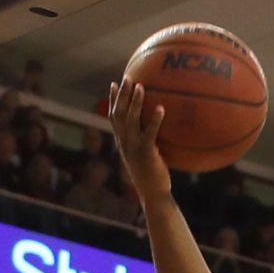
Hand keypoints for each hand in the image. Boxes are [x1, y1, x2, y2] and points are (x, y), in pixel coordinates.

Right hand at [108, 77, 171, 205]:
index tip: (113, 84)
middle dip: (121, 94)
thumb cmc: (152, 177)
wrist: (153, 195)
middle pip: (119, 113)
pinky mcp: (145, 153)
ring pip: (130, 120)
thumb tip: (155, 131)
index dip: (112, 100)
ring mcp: (133, 148)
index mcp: (122, 142)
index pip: (113, 117)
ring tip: (140, 86)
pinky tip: (161, 108)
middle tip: (127, 77)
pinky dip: (154, 120)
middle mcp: (124, 142)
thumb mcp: (144, 157)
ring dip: (134, 102)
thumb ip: (145, 142)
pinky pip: (149, 133)